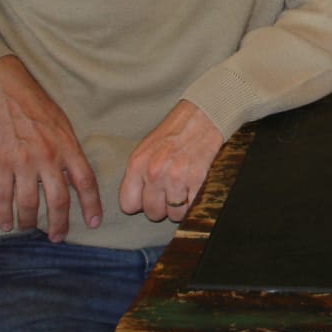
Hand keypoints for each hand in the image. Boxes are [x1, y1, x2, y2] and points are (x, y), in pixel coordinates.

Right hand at [0, 55, 101, 241]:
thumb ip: (69, 153)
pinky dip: (4, 213)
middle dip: (59, 223)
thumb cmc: (37, 105)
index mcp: (68, 146)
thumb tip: (73, 181)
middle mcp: (48, 157)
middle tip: (57, 237)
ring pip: (29, 202)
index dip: (91, 205)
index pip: (86, 182)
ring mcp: (22, 161)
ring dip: (30, 221)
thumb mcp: (63, 126)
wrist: (5, 87)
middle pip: (58, 199)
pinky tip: (6, 224)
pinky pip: (3, 195)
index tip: (94, 222)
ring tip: (30, 230)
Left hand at [119, 100, 222, 222]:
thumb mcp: (146, 149)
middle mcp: (154, 173)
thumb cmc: (175, 132)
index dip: (140, 204)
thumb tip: (137, 200)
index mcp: (137, 165)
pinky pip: (191, 208)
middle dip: (162, 207)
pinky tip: (194, 191)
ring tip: (184, 192)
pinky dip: (194, 204)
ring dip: (179, 207)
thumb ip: (138, 174)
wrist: (203, 117)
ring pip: (173, 214)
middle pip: (152, 212)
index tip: (149, 198)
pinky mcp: (198, 181)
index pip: (128, 204)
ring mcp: (177, 178)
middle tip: (169, 195)